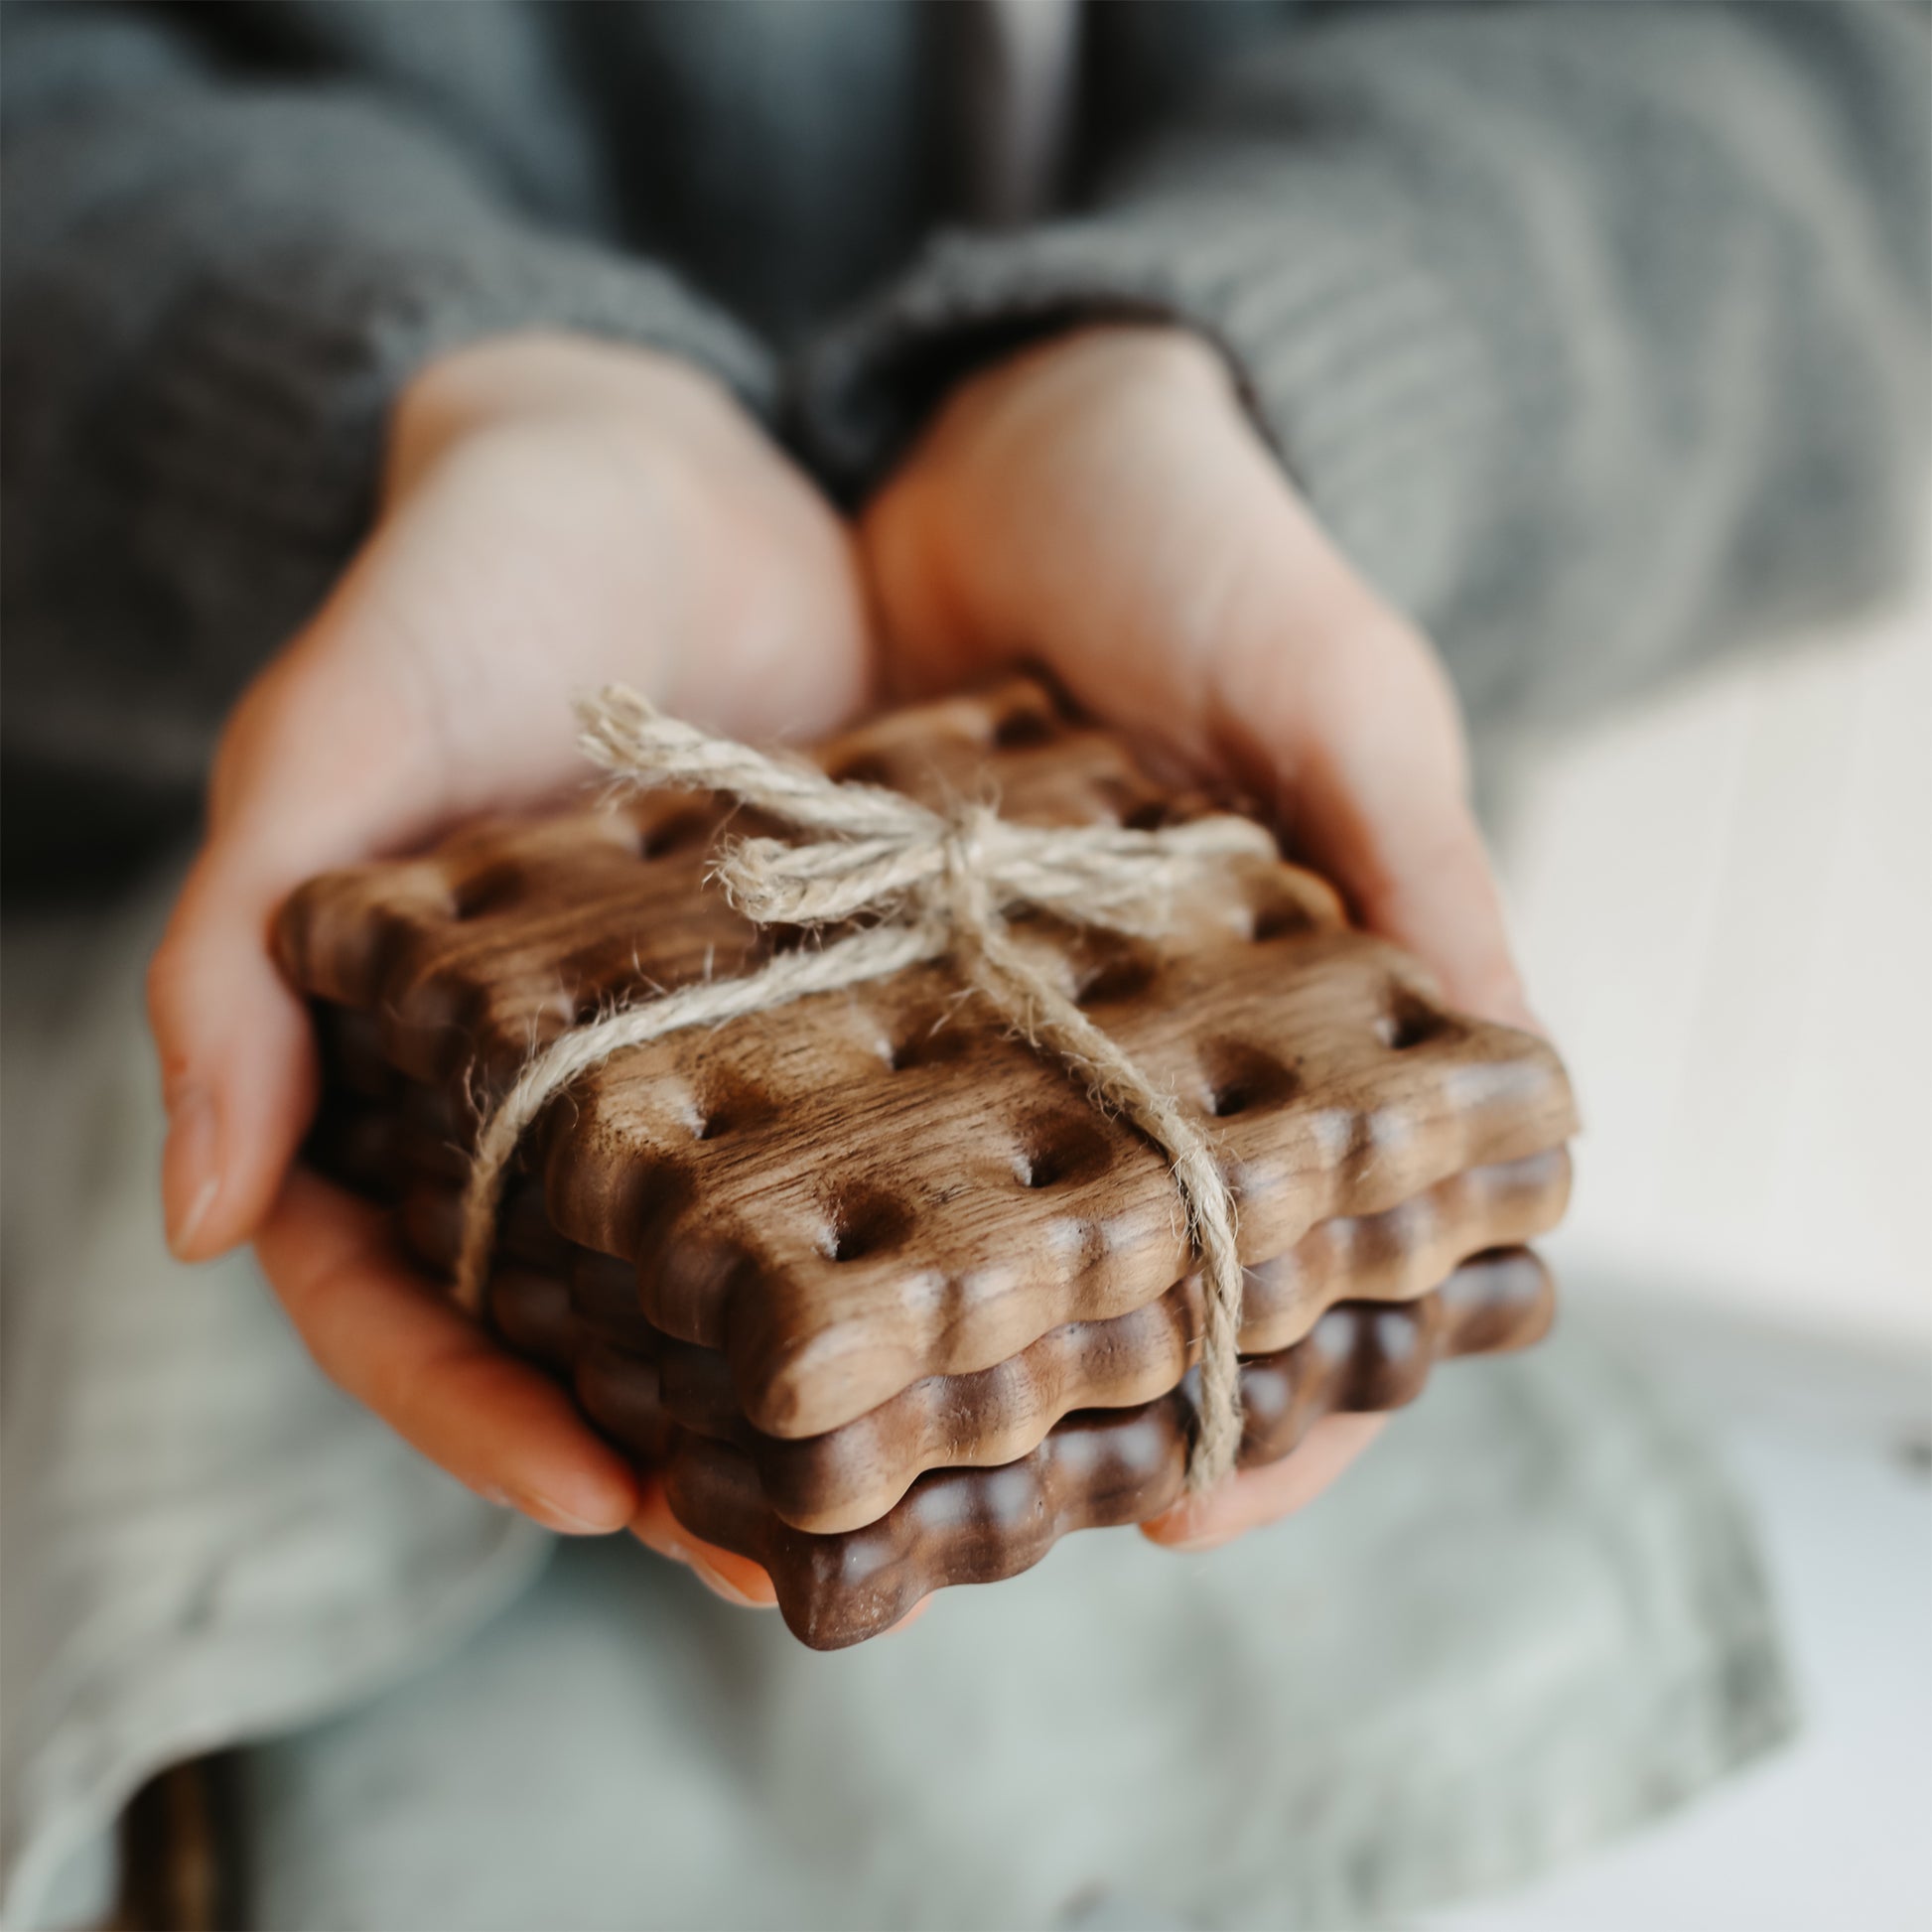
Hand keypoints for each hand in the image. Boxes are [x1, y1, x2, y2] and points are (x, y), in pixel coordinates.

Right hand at [148, 332, 869, 1598]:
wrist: (661, 470)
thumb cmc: (464, 585)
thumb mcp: (329, 741)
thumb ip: (235, 962)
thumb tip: (199, 1216)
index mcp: (403, 1072)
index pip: (399, 1292)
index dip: (473, 1412)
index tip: (592, 1496)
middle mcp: (557, 1094)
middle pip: (583, 1326)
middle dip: (664, 1451)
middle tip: (778, 1550)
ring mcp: (704, 1054)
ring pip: (733, 1265)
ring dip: (801, 1383)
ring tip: (903, 1475)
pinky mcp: (838, 996)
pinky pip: (860, 1138)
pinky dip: (906, 1224)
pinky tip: (994, 1287)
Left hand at [860, 324, 1535, 1548]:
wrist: (1012, 432)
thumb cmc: (1212, 552)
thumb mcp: (1339, 697)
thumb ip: (1421, 881)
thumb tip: (1530, 1108)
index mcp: (1280, 1027)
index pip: (1307, 1272)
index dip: (1275, 1412)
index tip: (1189, 1514)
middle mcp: (1118, 1054)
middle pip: (1109, 1297)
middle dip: (1056, 1426)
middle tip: (970, 1529)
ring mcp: (969, 1022)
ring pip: (948, 1244)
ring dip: (897, 1359)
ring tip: (820, 1464)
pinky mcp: (836, 968)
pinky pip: (800, 1115)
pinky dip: (774, 1205)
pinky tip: (709, 1284)